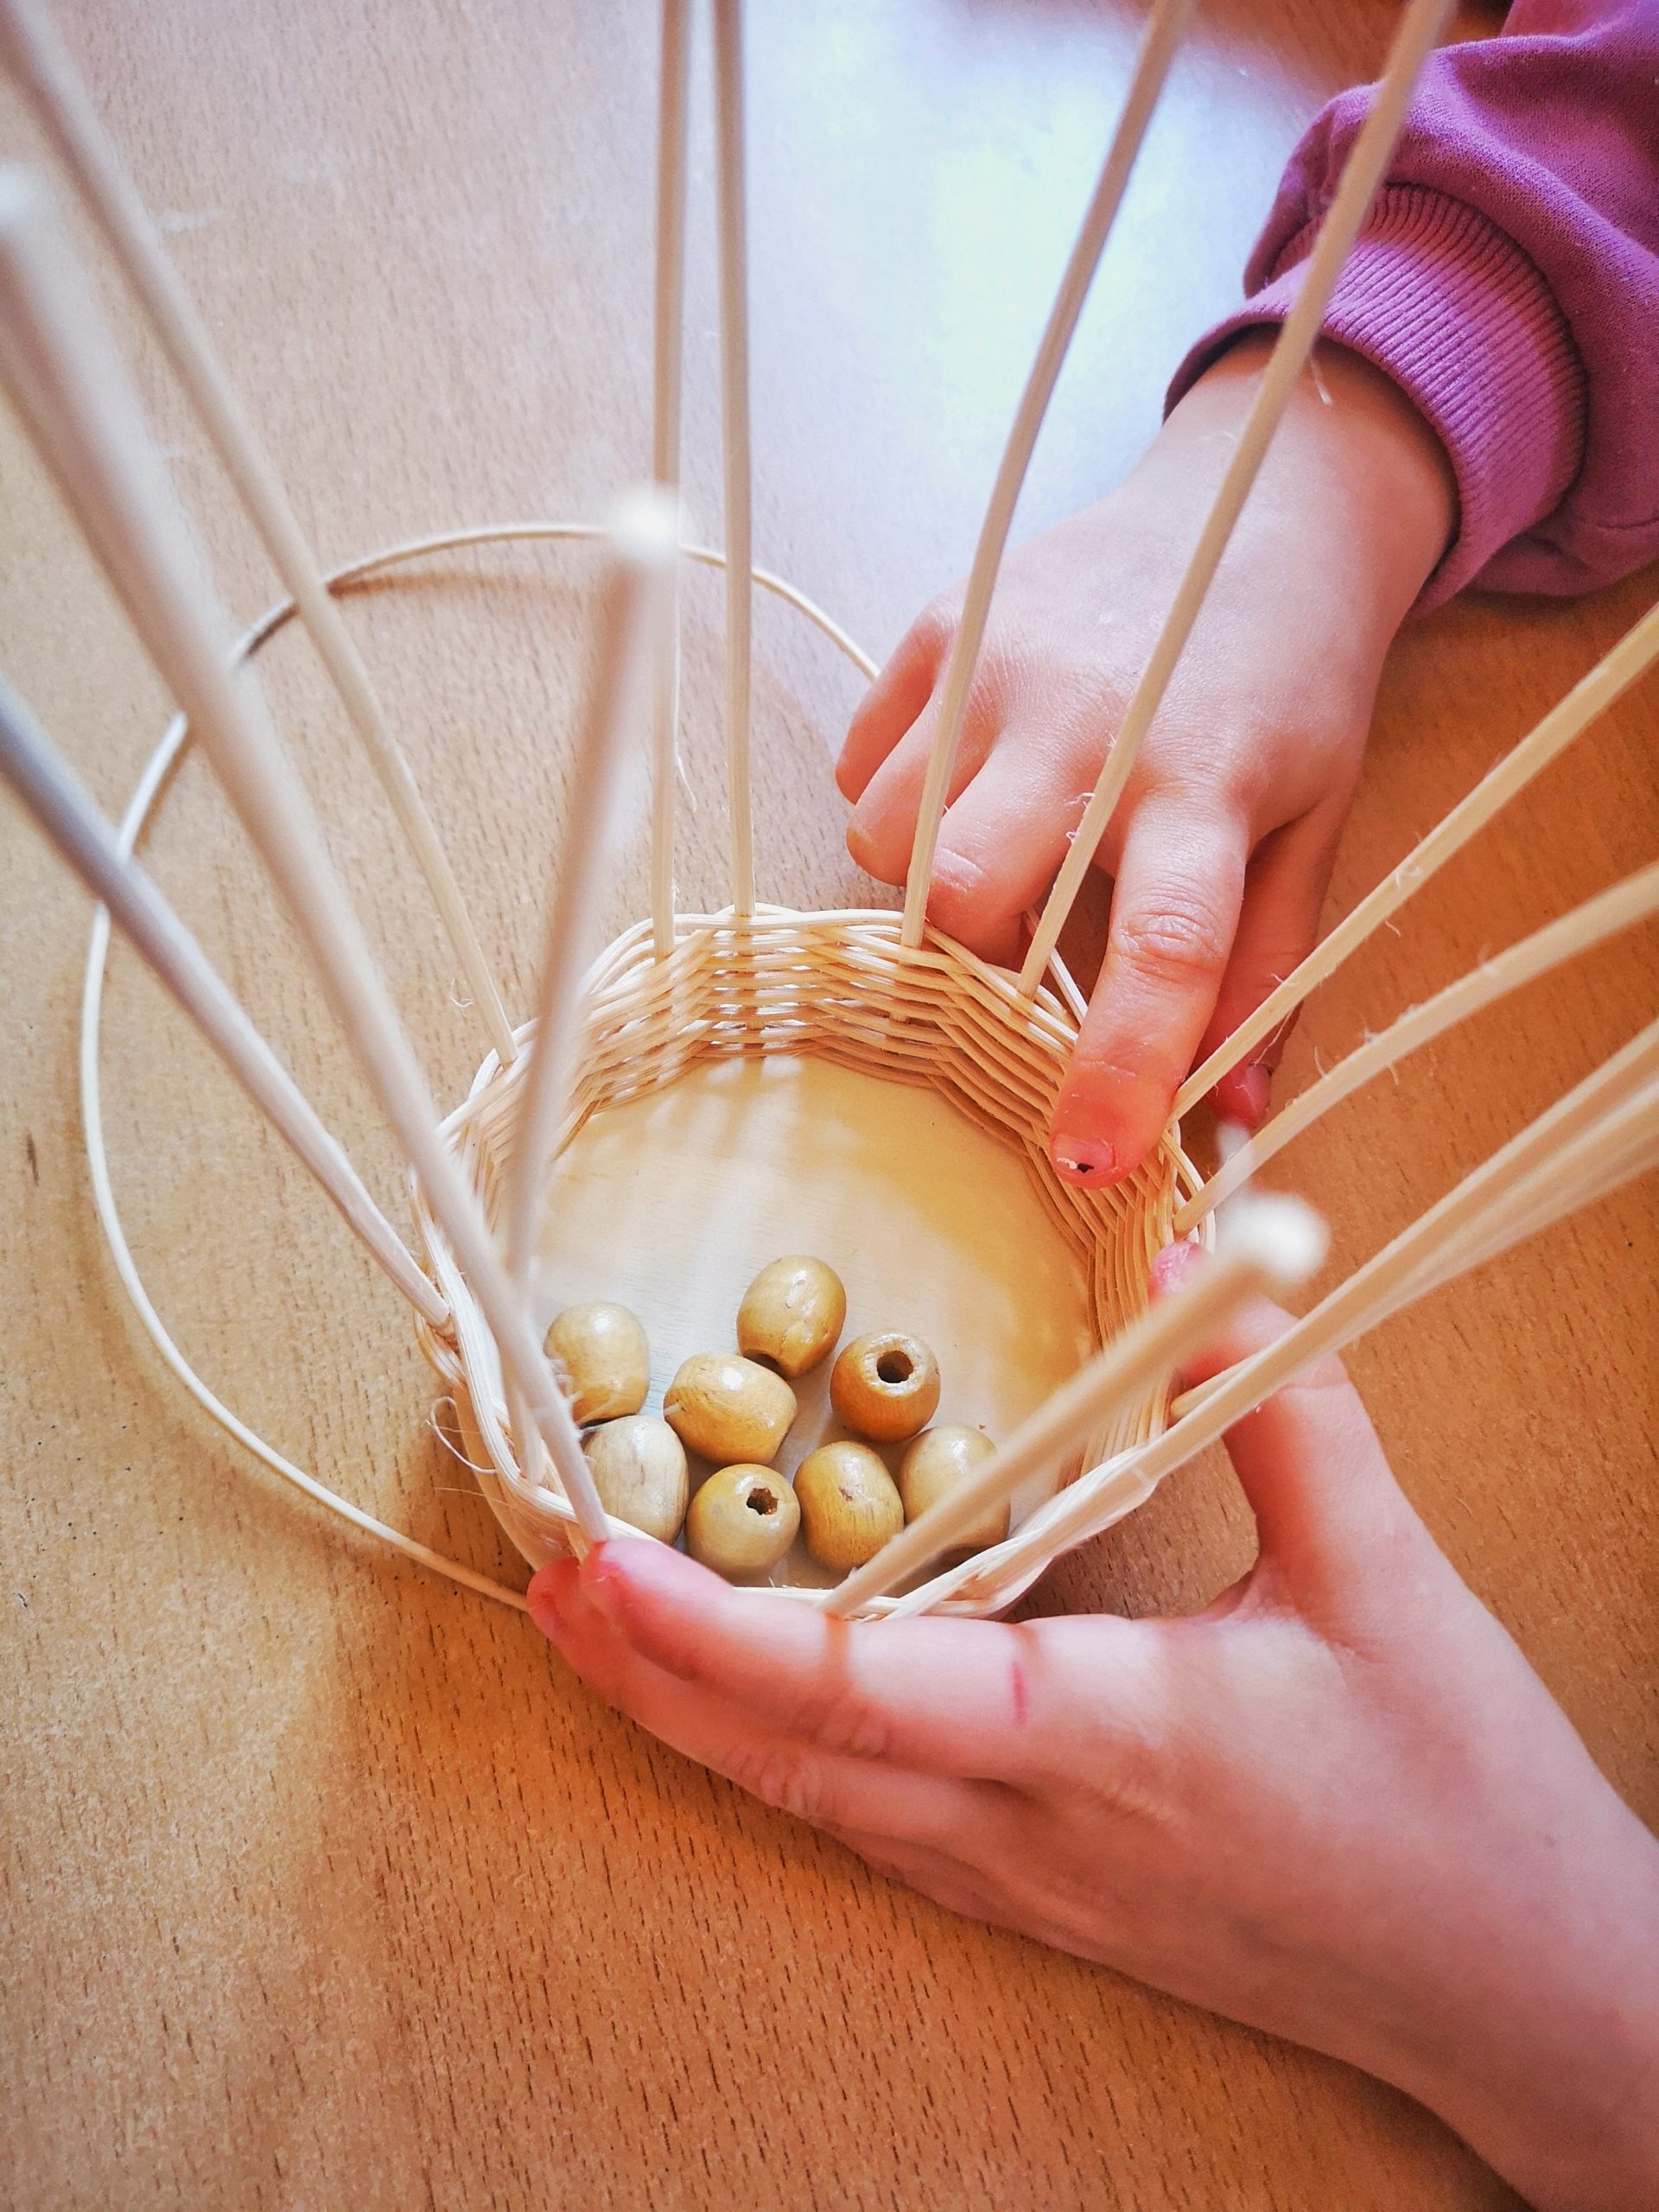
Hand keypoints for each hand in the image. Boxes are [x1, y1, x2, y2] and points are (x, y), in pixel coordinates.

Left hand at [528, 1253, 1658, 2210]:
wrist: (1528, 1995)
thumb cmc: (1461, 1794)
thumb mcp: (1388, 1576)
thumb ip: (1279, 1405)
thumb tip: (1196, 1258)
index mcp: (1101, 1740)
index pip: (864, 1690)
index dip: (713, 1633)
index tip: (598, 1564)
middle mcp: (1028, 1830)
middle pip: (787, 1760)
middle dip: (648, 1675)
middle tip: (543, 1580)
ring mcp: (1025, 1884)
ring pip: (814, 1804)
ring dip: (692, 1717)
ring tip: (599, 1628)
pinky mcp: (1043, 1901)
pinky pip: (871, 1826)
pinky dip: (777, 1753)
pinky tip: (744, 1703)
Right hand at [837, 335, 1455, 1184]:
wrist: (1261, 502)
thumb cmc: (1290, 682)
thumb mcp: (1314, 823)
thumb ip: (1266, 969)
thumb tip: (1222, 1117)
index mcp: (1208, 785)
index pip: (1162, 952)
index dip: (1115, 1070)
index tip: (1085, 1161)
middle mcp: (1091, 723)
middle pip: (967, 894)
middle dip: (975, 957)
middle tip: (1022, 944)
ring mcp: (998, 664)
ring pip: (886, 836)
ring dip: (925, 880)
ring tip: (995, 848)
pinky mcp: (939, 622)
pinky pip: (860, 761)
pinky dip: (892, 798)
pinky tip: (964, 781)